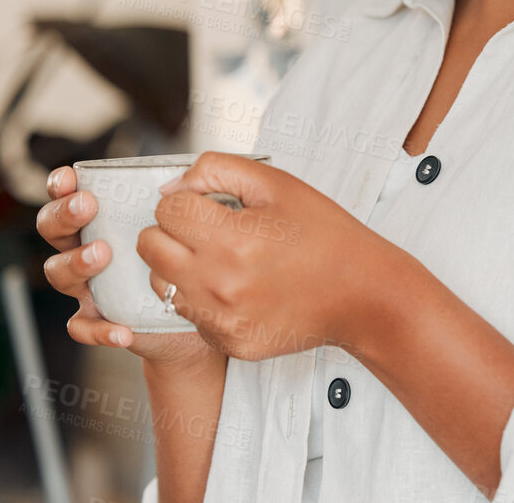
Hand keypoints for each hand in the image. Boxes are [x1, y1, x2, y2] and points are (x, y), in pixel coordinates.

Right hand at [36, 166, 216, 366]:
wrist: (195, 316)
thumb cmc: (188, 257)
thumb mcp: (184, 224)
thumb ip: (180, 198)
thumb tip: (188, 178)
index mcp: (104, 219)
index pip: (69, 195)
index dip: (61, 185)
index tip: (70, 178)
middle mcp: (86, 248)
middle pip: (52, 229)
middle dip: (63, 215)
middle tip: (87, 206)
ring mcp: (88, 285)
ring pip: (58, 272)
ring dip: (75, 262)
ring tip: (102, 255)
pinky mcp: (99, 319)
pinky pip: (82, 326)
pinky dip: (98, 329)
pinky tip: (122, 329)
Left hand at [137, 151, 390, 361]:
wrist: (362, 293)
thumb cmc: (324, 234)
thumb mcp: (278, 184)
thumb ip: (218, 170)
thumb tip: (172, 187)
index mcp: (232, 238)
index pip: (166, 210)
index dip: (187, 201)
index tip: (211, 207)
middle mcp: (219, 283)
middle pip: (151, 247)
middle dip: (173, 231)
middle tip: (208, 231)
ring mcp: (221, 319)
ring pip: (161, 284)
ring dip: (182, 267)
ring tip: (224, 260)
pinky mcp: (228, 342)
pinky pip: (189, 315)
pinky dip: (205, 300)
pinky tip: (240, 289)